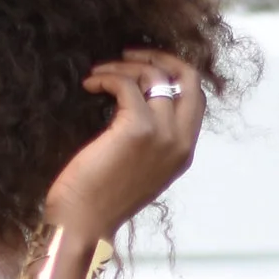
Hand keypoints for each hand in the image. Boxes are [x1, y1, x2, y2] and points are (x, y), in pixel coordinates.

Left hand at [44, 49, 204, 244]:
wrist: (83, 225)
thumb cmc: (99, 201)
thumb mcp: (139, 170)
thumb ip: (153, 142)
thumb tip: (140, 102)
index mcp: (184, 152)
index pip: (196, 98)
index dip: (174, 73)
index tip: (147, 67)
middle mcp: (180, 142)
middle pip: (188, 78)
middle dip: (160, 57)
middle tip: (130, 53)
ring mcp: (162, 134)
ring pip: (154, 76)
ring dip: (125, 66)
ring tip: (100, 72)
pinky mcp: (138, 128)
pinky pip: (127, 84)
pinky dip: (107, 77)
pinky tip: (90, 83)